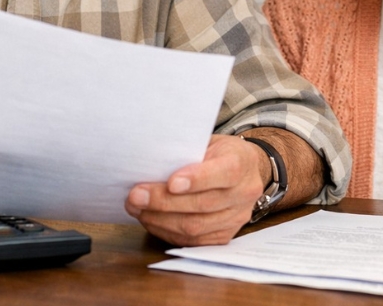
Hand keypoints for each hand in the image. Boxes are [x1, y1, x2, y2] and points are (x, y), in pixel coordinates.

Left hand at [125, 134, 267, 245]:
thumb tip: (150, 166)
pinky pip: (193, 241)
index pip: (225, 173)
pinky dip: (166, 231)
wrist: (246, 172)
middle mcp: (244, 193)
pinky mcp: (225, 236)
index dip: (197, 179)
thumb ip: (187, 152)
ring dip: (160, 219)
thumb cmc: (220, 153)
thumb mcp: (209, 141)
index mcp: (242, 162)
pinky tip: (150, 220)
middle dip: (164, 202)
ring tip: (137, 209)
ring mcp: (236, 218)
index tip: (171, 182)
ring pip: (195, 226)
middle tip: (136, 196)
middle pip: (203, 204)